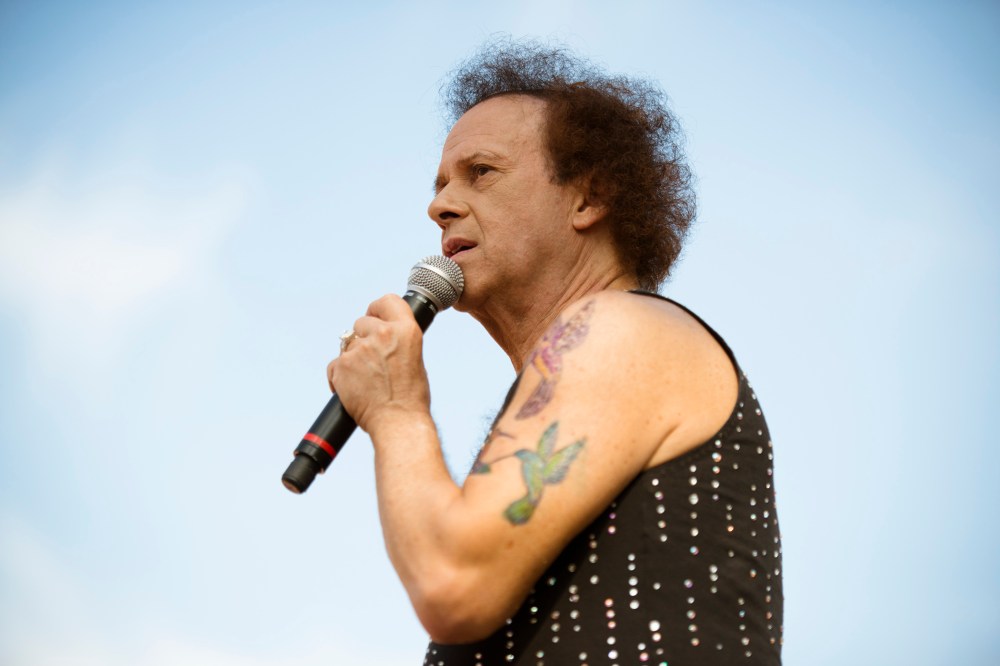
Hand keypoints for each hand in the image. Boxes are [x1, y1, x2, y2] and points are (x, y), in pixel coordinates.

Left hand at [327, 294, 430, 434]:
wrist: (398, 422)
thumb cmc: (410, 398)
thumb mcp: (414, 359)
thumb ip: (397, 343)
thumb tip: (381, 339)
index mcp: (406, 330)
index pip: (387, 301)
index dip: (377, 309)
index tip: (373, 317)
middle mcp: (382, 334)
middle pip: (361, 323)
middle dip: (362, 339)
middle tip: (370, 361)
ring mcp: (360, 349)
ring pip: (347, 345)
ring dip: (352, 360)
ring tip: (365, 382)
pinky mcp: (342, 365)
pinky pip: (335, 365)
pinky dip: (340, 378)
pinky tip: (353, 390)